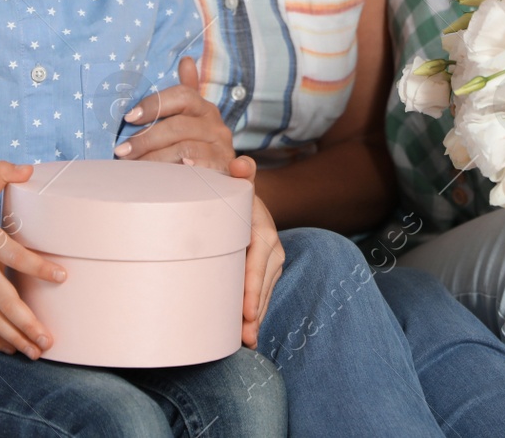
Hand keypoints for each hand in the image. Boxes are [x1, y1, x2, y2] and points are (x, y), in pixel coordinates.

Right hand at [0, 161, 65, 358]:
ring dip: (15, 337)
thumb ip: (1, 174)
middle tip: (49, 337)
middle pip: (4, 299)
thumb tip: (28, 169)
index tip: (62, 275)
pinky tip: (13, 350)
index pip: (14, 255)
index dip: (37, 266)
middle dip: (27, 321)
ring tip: (38, 351)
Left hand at [115, 58, 236, 170]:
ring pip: (185, 150)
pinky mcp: (229, 171)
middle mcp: (216, 126)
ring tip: (135, 169)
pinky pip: (213, 168)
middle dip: (145, 139)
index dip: (154, 104)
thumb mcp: (192, 118)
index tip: (129, 117)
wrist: (225, 179)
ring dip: (156, 160)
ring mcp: (223, 149)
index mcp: (204, 109)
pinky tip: (183, 169)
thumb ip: (186, 91)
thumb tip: (187, 59)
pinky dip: (197, 167)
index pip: (181, 96)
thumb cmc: (200, 145)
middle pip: (178, 126)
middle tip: (122, 152)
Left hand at [229, 155, 283, 348]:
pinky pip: (262, 294)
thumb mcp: (236, 183)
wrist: (242, 198)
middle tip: (244, 335)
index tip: (245, 310)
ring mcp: (272, 261)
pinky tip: (249, 337)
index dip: (253, 286)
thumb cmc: (232, 194)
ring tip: (246, 341)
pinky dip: (256, 314)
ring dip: (256, 317)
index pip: (258, 261)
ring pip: (264, 292)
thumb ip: (241, 173)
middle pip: (263, 283)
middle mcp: (271, 246)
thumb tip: (239, 163)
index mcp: (262, 229)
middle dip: (255, 310)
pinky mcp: (267, 271)